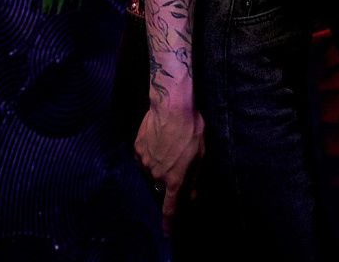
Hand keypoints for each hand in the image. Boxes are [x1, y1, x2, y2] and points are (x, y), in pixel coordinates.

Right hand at [135, 103, 204, 233]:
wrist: (172, 106)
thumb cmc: (191, 130)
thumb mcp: (200, 156)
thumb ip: (194, 180)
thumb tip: (192, 198)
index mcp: (174, 179)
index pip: (170, 208)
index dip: (169, 222)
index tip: (167, 232)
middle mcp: (157, 175)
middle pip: (163, 186)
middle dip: (171, 180)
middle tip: (180, 161)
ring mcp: (145, 162)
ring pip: (153, 172)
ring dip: (161, 166)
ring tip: (171, 146)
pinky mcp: (138, 149)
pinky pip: (144, 159)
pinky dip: (152, 155)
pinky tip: (160, 141)